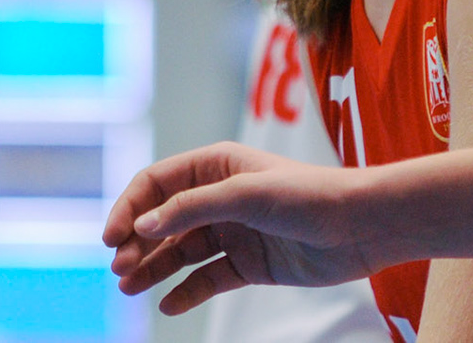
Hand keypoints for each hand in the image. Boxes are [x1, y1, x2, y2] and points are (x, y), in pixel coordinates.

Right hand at [102, 141, 382, 313]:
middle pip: (163, 220)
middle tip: (120, 270)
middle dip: (137, 242)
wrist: (361, 227)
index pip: (157, 183)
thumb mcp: (245, 196)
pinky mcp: (250, 263)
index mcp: (216, 166)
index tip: (112, 239)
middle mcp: (220, 197)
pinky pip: (208, 278)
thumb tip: (143, 224)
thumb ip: (192, 209)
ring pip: (181, 251)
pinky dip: (186, 291)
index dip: (130, 207)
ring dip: (153, 267)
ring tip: (128, 288)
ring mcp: (234, 231)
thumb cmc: (308, 195)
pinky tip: (167, 305)